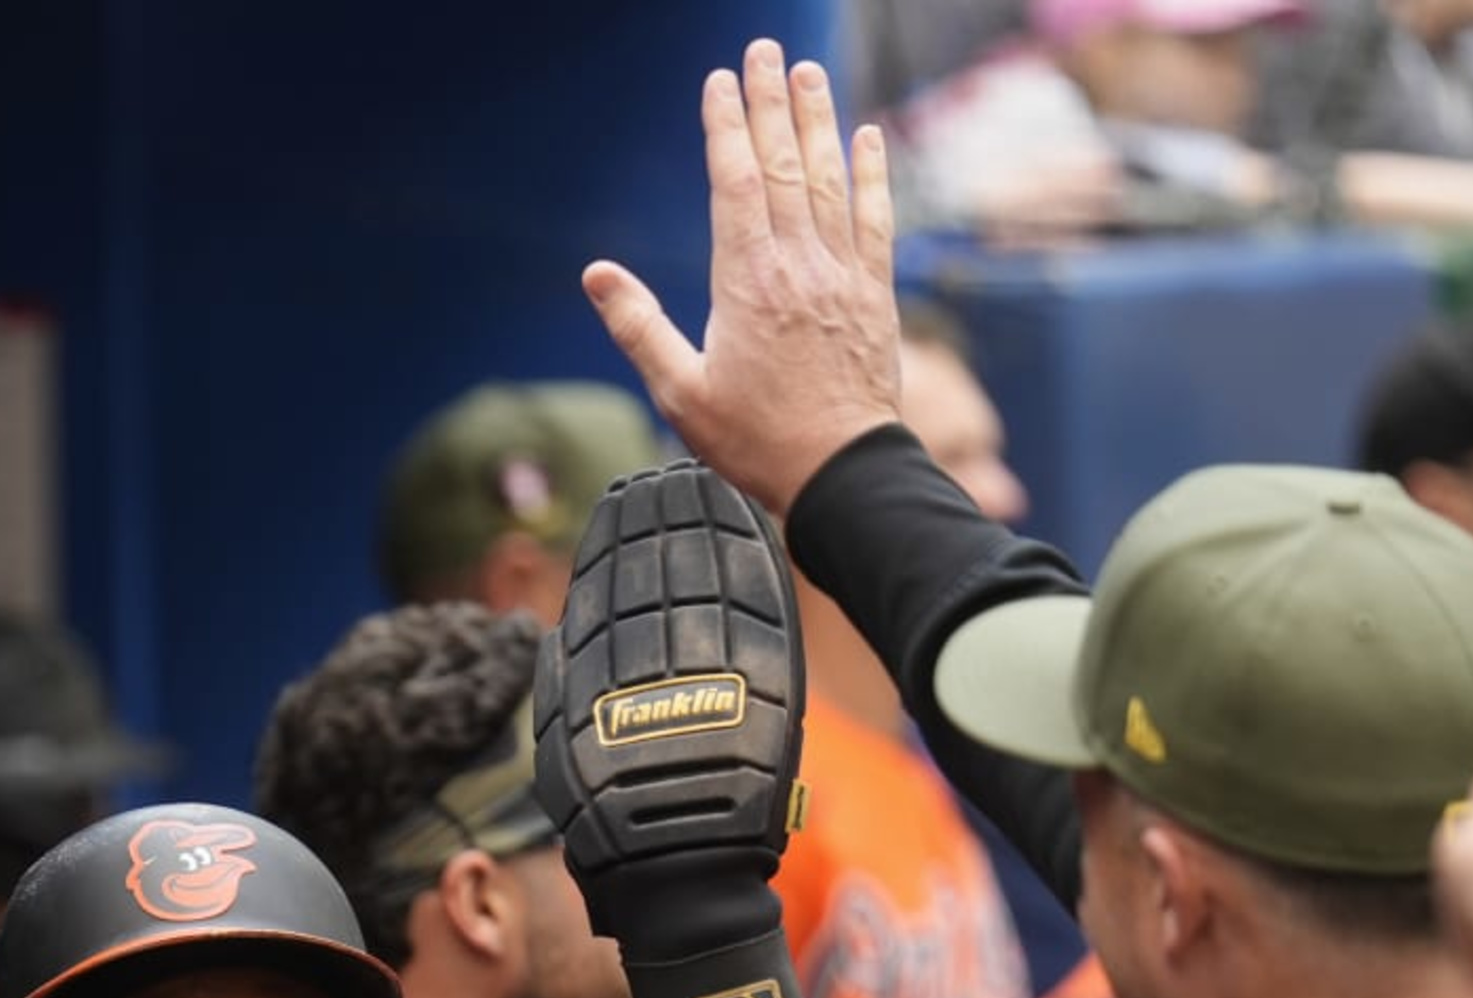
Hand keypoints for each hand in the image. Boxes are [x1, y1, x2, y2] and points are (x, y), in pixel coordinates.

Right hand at [583, 40, 901, 519]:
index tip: (721, 82)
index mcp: (746, 281)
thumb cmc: (755, 438)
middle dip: (771, 103)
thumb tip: (596, 275)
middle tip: (763, 51)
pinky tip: (866, 138)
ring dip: (818, 121)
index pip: (737, 183)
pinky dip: (872, 174)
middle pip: (785, 165)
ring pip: (830, 180)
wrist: (842, 471)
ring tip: (808, 72)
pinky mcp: (874, 292)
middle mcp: (799, 264)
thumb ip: (639, 327)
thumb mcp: (680, 391)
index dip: (727, 128)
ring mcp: (842, 273)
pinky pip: (875, 218)